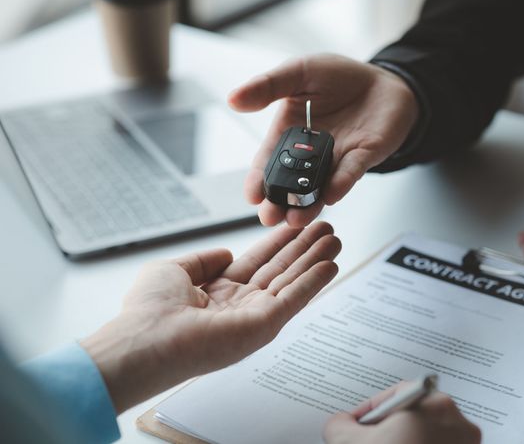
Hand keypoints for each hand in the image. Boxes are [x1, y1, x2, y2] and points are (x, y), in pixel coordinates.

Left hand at [81, 222, 339, 412]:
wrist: (145, 341)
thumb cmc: (149, 310)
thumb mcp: (173, 269)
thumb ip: (203, 260)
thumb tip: (227, 252)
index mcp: (219, 292)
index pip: (258, 262)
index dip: (278, 242)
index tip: (296, 225)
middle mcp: (240, 304)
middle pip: (280, 270)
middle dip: (304, 248)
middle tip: (326, 228)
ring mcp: (254, 316)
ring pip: (292, 282)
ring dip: (314, 260)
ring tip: (334, 238)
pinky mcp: (264, 326)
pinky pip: (294, 299)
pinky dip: (313, 281)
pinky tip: (330, 264)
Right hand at [228, 54, 418, 226]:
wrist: (382, 78)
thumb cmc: (337, 77)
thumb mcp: (298, 72)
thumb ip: (268, 86)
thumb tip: (233, 99)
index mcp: (288, 135)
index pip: (268, 163)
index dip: (258, 180)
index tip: (252, 196)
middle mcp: (310, 154)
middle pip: (290, 184)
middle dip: (278, 203)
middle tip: (269, 217)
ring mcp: (337, 159)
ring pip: (319, 187)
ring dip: (307, 205)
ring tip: (296, 220)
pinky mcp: (363, 157)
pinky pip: (351, 172)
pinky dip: (341, 183)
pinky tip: (330, 195)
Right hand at [323, 382, 480, 443]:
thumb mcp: (347, 442)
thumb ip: (339, 423)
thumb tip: (341, 423)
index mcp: (431, 403)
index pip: (395, 395)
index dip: (371, 410)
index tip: (360, 424)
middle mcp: (456, 420)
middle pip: (416, 413)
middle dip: (392, 426)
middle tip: (373, 441)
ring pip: (431, 433)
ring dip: (409, 441)